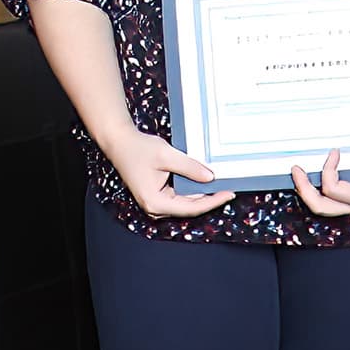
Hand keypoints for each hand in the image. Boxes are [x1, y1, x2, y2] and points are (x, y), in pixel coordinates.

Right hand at [101, 125, 236, 217]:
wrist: (119, 142)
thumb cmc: (138, 149)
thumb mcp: (167, 155)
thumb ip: (189, 167)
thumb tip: (210, 177)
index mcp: (155, 202)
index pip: (191, 207)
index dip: (212, 201)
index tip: (228, 194)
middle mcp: (154, 207)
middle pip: (189, 208)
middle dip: (210, 199)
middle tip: (229, 189)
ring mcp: (155, 203)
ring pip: (185, 203)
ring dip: (202, 195)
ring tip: (221, 186)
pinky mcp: (157, 195)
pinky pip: (179, 196)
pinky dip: (192, 190)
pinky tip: (205, 182)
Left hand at [292, 148, 349, 216]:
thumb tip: (337, 147)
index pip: (333, 188)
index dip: (327, 169)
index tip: (333, 151)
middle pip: (320, 206)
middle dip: (303, 187)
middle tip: (296, 169)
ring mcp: (349, 208)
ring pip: (319, 207)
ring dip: (305, 191)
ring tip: (298, 175)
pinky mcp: (345, 204)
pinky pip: (324, 201)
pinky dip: (313, 190)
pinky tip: (308, 178)